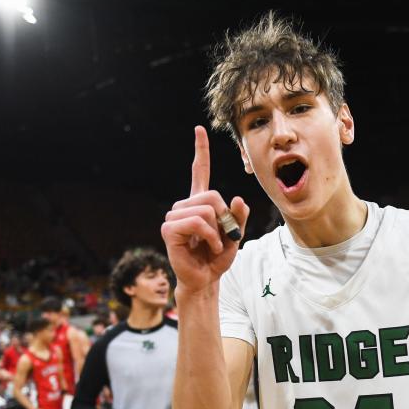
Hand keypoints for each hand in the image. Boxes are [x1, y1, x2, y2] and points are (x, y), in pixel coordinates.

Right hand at [161, 126, 249, 296]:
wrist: (206, 280)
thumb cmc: (217, 258)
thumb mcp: (235, 235)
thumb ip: (239, 217)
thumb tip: (237, 199)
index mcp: (199, 203)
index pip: (199, 172)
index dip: (201, 151)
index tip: (199, 129)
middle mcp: (184, 206)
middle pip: (212, 195)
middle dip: (225, 218)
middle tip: (224, 236)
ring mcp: (174, 216)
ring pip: (207, 210)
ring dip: (218, 231)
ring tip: (213, 245)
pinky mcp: (170, 229)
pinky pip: (198, 223)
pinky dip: (210, 237)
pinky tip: (207, 248)